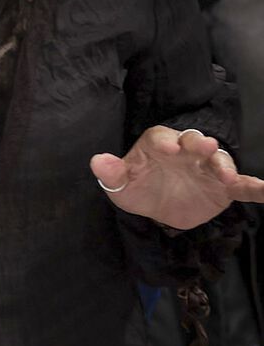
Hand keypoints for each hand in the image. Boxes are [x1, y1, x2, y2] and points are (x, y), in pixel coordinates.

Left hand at [90, 125, 263, 230]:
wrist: (160, 207)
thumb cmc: (139, 187)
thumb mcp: (122, 184)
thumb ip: (111, 173)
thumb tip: (97, 161)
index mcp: (159, 145)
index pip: (160, 139)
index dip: (164, 142)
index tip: (169, 148)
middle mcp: (186, 152)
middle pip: (193, 142)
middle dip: (199, 143)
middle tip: (205, 145)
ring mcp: (206, 168)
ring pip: (218, 161)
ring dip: (224, 165)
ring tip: (228, 176)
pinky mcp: (223, 188)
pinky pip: (242, 186)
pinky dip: (256, 188)